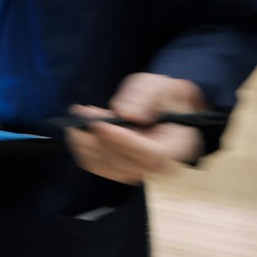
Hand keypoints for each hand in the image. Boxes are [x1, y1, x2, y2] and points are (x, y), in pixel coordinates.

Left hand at [65, 73, 206, 184]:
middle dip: (99, 139)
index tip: (102, 125)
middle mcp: (161, 166)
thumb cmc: (163, 95)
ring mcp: (140, 171)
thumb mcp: (160, 85)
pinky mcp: (122, 169)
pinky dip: (84, 148)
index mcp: (179, 146)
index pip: (152, 155)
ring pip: (108, 166)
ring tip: (78, 116)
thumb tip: (129, 114)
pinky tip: (78, 127)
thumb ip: (146, 96)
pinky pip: (99, 165)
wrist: (163, 106)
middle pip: (125, 164)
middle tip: (82, 114)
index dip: (125, 142)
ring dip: (87, 143)